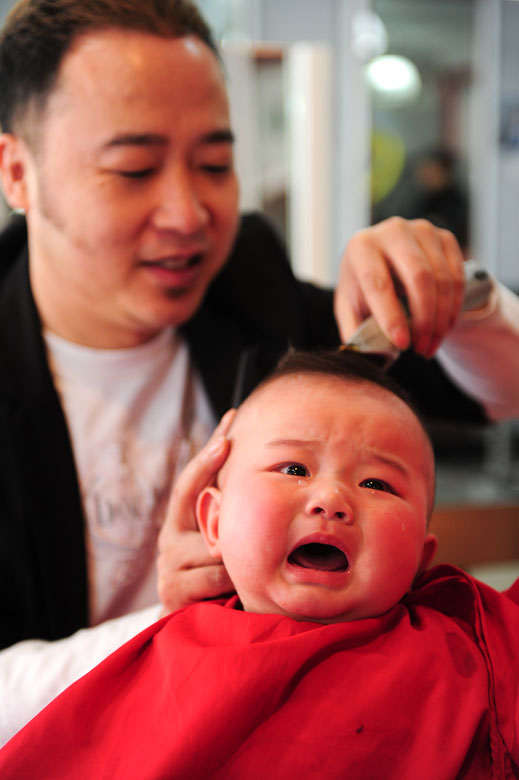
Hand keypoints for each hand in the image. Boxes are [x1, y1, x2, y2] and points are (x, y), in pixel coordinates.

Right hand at [157, 409, 235, 614]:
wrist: (192, 634)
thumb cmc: (214, 586)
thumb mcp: (220, 549)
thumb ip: (228, 522)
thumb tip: (264, 481)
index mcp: (181, 524)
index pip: (193, 481)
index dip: (208, 454)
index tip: (228, 423)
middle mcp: (169, 538)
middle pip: (198, 502)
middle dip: (218, 482)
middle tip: (228, 447)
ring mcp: (168, 564)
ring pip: (217, 546)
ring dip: (236, 556)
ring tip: (245, 567)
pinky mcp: (173, 590)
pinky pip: (214, 576)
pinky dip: (228, 583)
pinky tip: (231, 591)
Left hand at [334, 217, 465, 357]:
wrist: (385, 257)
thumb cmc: (364, 287)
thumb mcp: (351, 307)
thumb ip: (355, 332)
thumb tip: (370, 357)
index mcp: (361, 247)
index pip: (378, 282)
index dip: (392, 316)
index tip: (403, 345)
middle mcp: (392, 231)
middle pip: (418, 277)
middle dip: (424, 320)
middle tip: (421, 349)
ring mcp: (422, 231)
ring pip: (442, 280)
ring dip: (441, 320)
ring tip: (430, 345)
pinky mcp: (444, 238)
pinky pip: (458, 277)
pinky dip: (454, 309)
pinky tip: (443, 328)